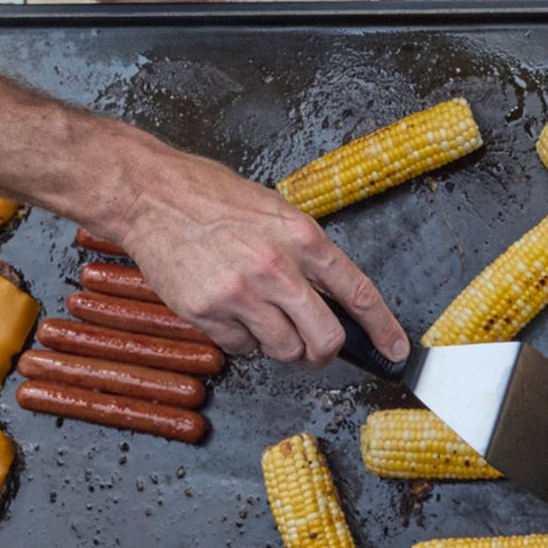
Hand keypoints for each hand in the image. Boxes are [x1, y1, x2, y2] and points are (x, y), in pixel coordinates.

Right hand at [102, 132, 407, 367]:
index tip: (395, 350)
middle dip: (325, 352)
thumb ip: (304, 251)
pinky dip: (243, 341)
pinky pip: (242, 350)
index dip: (382, 327)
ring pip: (284, 351)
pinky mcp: (207, 314)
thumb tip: (331, 294)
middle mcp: (277, 268)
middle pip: (325, 339)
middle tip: (317, 350)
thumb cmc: (211, 196)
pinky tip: (231, 312)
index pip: (356, 291)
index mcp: (301, 236)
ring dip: (281, 346)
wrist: (152, 195)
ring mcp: (241, 295)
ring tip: (263, 317)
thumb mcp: (274, 209)